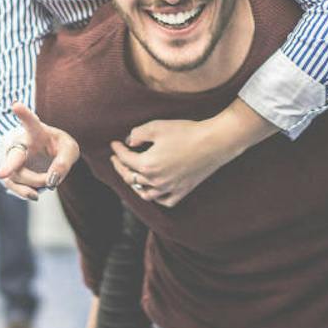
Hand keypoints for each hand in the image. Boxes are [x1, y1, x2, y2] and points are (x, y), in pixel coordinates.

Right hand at [0, 103, 79, 200]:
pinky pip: (13, 185)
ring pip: (18, 176)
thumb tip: (52, 180)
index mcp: (36, 132)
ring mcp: (13, 160)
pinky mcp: (12, 174)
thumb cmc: (58, 146)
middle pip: (14, 156)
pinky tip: (34, 195)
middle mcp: (21, 144)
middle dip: (8, 166)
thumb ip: (64, 162)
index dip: (23, 113)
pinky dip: (24, 192)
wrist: (48, 155)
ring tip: (50, 181)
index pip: (30, 122)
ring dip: (35, 182)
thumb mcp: (69, 149)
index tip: (15, 105)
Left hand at [109, 110, 255, 207]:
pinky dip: (156, 197)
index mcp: (147, 165)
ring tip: (131, 175)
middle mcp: (156, 181)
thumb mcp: (156, 126)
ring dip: (135, 184)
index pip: (124, 159)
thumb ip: (137, 134)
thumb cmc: (186, 132)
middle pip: (131, 177)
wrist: (214, 142)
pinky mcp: (183, 191)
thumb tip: (128, 142)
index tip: (114, 143)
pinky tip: (154, 190)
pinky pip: (165, 201)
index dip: (117, 150)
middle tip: (116, 158)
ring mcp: (170, 188)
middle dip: (120, 167)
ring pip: (145, 193)